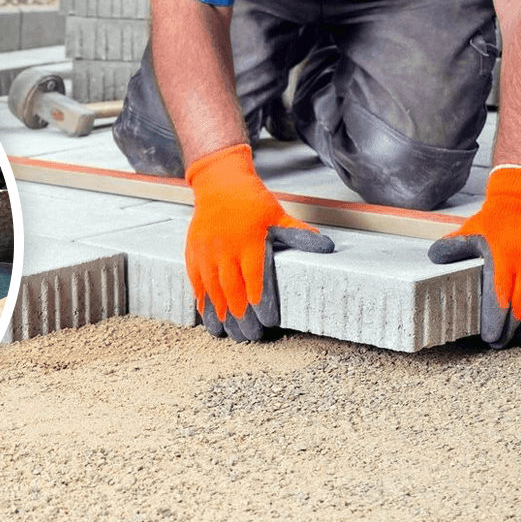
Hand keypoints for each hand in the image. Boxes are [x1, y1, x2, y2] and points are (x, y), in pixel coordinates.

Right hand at [185, 144, 334, 340]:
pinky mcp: (193, 253)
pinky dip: (202, 301)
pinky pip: (196, 282)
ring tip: (226, 333)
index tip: (268, 321)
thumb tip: (326, 247)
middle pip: (233, 290)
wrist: (219, 185)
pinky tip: (208, 316)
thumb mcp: (279, 215)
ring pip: (212, 289)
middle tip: (249, 336)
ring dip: (219, 314)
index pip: (255, 278)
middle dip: (241, 316)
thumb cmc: (252, 203)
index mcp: (250, 241)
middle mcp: (225, 248)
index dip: (261, 302)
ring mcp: (206, 251)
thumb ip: (298, 234)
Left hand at [428, 166, 520, 347]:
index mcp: (502, 257)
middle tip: (500, 343)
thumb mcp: (469, 231)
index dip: (495, 322)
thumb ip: (452, 248)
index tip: (490, 338)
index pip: (499, 298)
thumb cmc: (494, 220)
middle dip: (510, 329)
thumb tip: (434, 259)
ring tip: (517, 336)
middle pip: (520, 306)